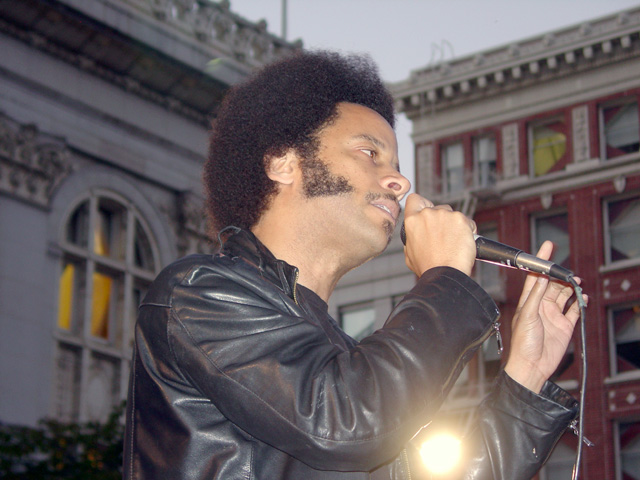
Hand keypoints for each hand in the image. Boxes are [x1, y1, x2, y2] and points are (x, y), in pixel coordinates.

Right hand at [403, 193, 476, 276]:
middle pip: (437, 208)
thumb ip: (411, 240)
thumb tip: (415, 238)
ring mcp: (444, 215)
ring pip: (452, 215)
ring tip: (455, 243)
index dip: (421, 204)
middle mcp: (427, 214)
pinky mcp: (460, 219)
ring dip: (455, 225)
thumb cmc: (429, 267)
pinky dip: (468, 231)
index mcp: (412, 221)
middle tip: (445, 237)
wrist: (445, 273)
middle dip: (442, 220)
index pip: (414, 200)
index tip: (427, 210)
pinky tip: (464, 243)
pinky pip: (467, 221)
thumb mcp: (409, 254)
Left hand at [504, 241, 587, 392]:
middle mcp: (541, 305)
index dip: (541, 262)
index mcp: (529, 301)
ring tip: (576, 280)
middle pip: (553, 284)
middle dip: (560, 274)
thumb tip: (542, 277)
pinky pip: (574, 310)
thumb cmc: (523, 343)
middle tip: (568, 268)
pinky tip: (583, 296)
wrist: (532, 366)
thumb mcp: (528, 315)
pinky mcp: (564, 326)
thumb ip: (536, 296)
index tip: (548, 247)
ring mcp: (553, 315)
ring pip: (564, 295)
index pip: (535, 276)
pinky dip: (579, 302)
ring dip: (571, 287)